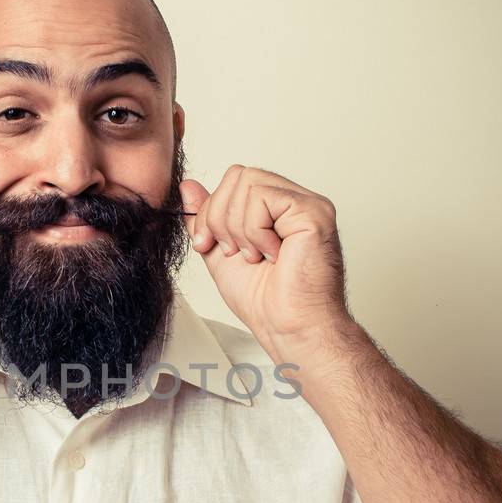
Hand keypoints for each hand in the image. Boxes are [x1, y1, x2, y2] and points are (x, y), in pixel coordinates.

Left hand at [181, 165, 354, 359]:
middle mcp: (294, 201)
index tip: (207, 244)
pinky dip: (255, 230)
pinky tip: (270, 255)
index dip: (212, 209)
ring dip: (238, 227)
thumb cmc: (264, 301)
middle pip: (239, 175)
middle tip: (233, 252)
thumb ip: (206, 218)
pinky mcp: (314, 212)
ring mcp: (307, 204)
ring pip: (249, 182)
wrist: (287, 327)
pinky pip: (264, 197)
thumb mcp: (220, 252)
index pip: (235, 180)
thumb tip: (188, 185)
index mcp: (276, 209)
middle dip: (219, 216)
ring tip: (254, 256)